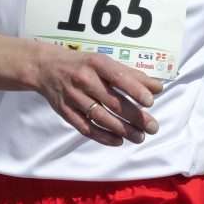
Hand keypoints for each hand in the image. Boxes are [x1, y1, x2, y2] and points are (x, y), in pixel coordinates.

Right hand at [34, 45, 163, 145]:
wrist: (45, 67)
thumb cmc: (82, 64)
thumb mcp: (104, 62)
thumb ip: (131, 75)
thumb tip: (157, 88)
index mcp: (96, 64)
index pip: (118, 77)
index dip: (135, 90)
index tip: (150, 102)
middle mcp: (83, 79)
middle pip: (112, 102)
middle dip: (135, 116)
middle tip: (153, 127)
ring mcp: (73, 97)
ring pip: (101, 117)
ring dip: (122, 129)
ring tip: (139, 137)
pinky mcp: (65, 111)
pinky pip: (85, 127)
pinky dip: (103, 136)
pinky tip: (118, 141)